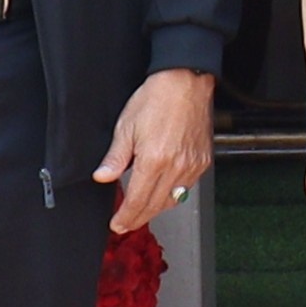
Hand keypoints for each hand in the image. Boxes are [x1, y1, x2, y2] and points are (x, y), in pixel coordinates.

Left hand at [96, 68, 217, 240]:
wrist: (186, 82)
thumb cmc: (157, 98)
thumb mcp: (126, 126)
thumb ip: (116, 157)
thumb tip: (103, 177)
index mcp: (154, 160)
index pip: (138, 200)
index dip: (126, 216)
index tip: (118, 224)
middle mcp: (176, 166)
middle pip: (155, 205)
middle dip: (138, 218)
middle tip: (126, 223)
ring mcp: (192, 165)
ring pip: (173, 200)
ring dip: (156, 209)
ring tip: (142, 211)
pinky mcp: (202, 161)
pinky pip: (187, 187)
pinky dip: (173, 194)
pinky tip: (163, 192)